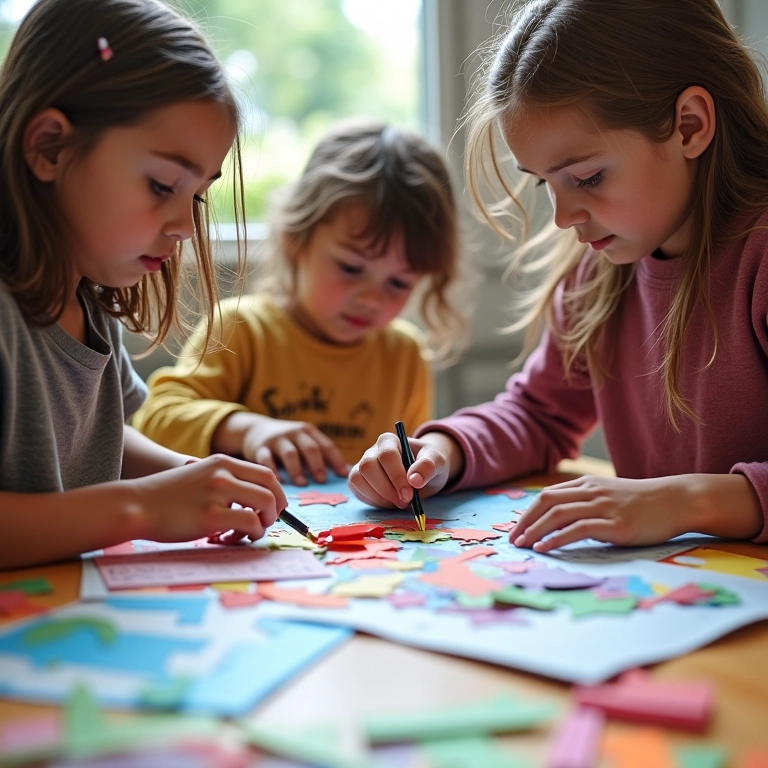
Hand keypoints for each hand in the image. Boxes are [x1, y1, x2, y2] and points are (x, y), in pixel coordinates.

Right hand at [129, 454, 286, 542]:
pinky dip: (248, 535)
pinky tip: (228, 539)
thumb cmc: (168, 497)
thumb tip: (256, 501)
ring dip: (263, 524)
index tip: (270, 509)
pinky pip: (250, 524)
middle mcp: (223, 472)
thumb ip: (227, 481)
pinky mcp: (210, 515)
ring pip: (266, 505)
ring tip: (244, 533)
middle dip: (276, 510)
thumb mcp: (201, 476)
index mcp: (222, 462)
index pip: (266, 474)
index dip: (275, 494)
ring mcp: (218, 493)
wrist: (136, 505)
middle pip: (272, 489)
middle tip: (264, 523)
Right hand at [241, 416, 347, 484]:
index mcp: (308, 432)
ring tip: (302, 484)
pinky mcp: (260, 447)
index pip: (326, 445)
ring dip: (297, 469)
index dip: (336, 460)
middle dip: (317, 464)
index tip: (342, 475)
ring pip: (290, 453)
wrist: (254, 430)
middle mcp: (294, 432)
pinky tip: (278, 482)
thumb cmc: (286, 443)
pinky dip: (273, 471)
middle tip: (322, 481)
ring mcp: (277, 439)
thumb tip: (339, 476)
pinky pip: (266, 459)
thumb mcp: (302, 442)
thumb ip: (317, 455)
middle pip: (310, 447)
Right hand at [348, 431, 460, 507]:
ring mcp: (363, 465)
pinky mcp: (359, 480)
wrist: (423, 473)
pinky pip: (357, 490)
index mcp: (390, 440)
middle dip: (386, 489)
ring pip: (358, 479)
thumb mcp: (437, 462)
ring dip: (379, 497)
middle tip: (405, 501)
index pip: (387, 455)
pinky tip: (389, 502)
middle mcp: (373, 450)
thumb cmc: (428, 464)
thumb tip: (414, 480)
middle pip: (368, 467)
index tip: (410, 494)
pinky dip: (373, 501)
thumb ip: (428, 467)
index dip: (396, 476)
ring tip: (399, 502)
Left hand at [509, 475, 695, 552]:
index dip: (528, 512)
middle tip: (513, 539)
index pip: (548, 495)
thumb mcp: (610, 494)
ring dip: (535, 530)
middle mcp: (591, 491)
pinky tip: (545, 547)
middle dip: (525, 521)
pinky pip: (578, 529)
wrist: (677, 500)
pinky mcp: (615, 524)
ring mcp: (603, 507)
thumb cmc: (644, 502)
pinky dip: (556, 538)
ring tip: (523, 545)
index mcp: (587, 484)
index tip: (516, 528)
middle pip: (546, 502)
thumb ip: (587, 501)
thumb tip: (561, 520)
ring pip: (558, 514)